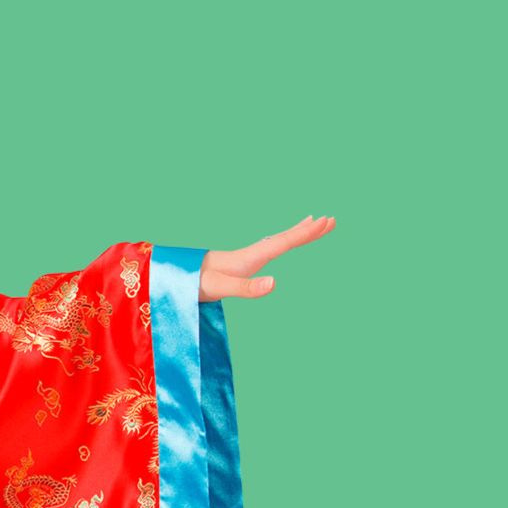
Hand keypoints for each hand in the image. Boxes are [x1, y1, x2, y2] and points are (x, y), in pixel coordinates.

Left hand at [199, 215, 334, 301]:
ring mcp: (248, 257)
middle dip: (309, 230)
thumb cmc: (196, 283)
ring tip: (314, 224)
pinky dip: (283, 242)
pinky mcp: (242, 264)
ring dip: (298, 233)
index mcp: (252, 257)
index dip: (306, 233)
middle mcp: (253, 253)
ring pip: (280, 241)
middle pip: (287, 238)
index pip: (285, 241)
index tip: (325, 222)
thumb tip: (275, 284)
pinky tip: (282, 243)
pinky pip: (270, 249)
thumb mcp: (222, 288)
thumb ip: (247, 288)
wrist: (177, 277)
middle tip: (331, 220)